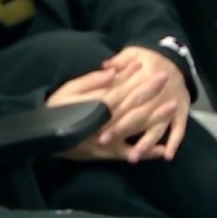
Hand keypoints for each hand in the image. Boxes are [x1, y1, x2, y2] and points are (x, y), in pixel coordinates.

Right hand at [50, 63, 170, 161]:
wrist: (44, 138)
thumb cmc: (54, 111)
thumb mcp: (67, 91)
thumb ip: (89, 82)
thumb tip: (111, 71)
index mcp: (97, 104)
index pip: (121, 88)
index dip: (134, 76)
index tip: (145, 64)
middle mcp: (107, 121)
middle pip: (133, 105)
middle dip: (150, 91)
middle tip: (166, 78)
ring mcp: (109, 138)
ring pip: (137, 126)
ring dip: (156, 117)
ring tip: (172, 107)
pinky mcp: (107, 152)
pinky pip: (131, 152)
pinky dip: (147, 152)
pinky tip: (163, 150)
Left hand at [101, 47, 190, 161]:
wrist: (176, 57)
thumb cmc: (147, 57)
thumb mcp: (132, 53)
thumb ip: (118, 61)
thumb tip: (104, 66)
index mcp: (144, 77)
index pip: (123, 96)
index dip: (109, 109)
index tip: (94, 120)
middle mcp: (158, 93)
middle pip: (137, 114)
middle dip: (121, 129)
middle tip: (104, 143)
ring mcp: (172, 103)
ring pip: (157, 126)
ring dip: (146, 143)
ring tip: (133, 157)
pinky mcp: (183, 110)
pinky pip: (180, 129)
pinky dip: (174, 142)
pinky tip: (167, 156)